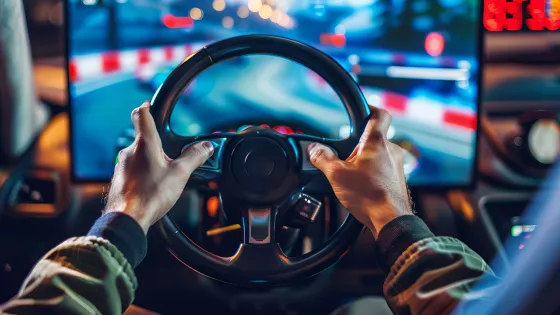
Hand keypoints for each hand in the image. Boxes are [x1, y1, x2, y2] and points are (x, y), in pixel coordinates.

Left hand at [104, 102, 213, 232]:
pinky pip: (133, 170)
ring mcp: (122, 166)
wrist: (128, 218)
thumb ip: (194, 157)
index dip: (146, 107)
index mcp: (145, 144)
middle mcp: (130, 152)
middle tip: (170, 152)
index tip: (148, 104)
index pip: (142, 115)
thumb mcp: (180, 174)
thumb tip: (206, 147)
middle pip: (142, 138)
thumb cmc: (151, 195)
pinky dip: (143, 173)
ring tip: (163, 174)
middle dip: (156, 143)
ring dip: (149, 160)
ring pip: (137, 155)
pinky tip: (152, 186)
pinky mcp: (120, 179)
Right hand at [307, 105, 412, 235]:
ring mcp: (397, 166)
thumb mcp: (336, 174)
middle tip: (345, 155)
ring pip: (379, 154)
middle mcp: (391, 151)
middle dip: (359, 144)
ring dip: (365, 160)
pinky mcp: (397, 180)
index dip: (370, 108)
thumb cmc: (369, 196)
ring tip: (351, 174)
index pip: (380, 114)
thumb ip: (322, 158)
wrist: (390, 220)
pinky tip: (361, 186)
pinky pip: (383, 169)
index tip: (362, 109)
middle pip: (374, 137)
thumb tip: (313, 149)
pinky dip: (372, 173)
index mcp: (377, 142)